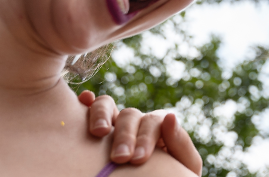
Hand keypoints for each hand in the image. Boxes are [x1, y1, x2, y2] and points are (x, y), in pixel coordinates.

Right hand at [79, 90, 202, 175]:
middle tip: (120, 158)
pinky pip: (89, 110)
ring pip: (107, 105)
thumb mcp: (185, 165)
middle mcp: (136, 123)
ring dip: (101, 114)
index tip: (138, 159)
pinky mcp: (95, 133)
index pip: (153, 122)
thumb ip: (180, 143)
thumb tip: (171, 116)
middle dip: (124, 135)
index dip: (145, 137)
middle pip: (129, 115)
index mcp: (160, 128)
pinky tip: (83, 100)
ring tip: (98, 132)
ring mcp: (114, 126)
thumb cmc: (172, 176)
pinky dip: (86, 102)